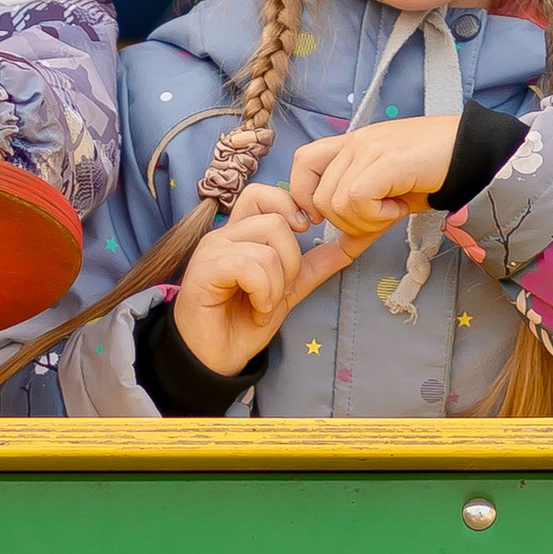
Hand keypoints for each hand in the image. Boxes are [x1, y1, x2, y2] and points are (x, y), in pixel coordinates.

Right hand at [169, 181, 348, 376]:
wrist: (217, 359)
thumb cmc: (243, 323)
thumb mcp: (288, 291)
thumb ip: (313, 266)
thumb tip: (349, 246)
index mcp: (240, 234)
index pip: (262, 195)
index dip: (288, 207)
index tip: (304, 234)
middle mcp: (223, 236)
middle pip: (275, 222)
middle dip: (291, 262)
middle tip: (280, 291)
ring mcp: (211, 252)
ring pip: (266, 248)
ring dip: (276, 286)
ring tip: (264, 306)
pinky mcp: (203, 271)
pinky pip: (249, 267)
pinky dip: (263, 293)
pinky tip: (256, 310)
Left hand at [285, 114, 460, 245]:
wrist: (475, 152)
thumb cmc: (434, 172)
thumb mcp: (390, 195)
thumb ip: (364, 217)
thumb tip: (344, 248)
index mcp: (351, 145)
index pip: (302, 163)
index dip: (304, 196)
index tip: (325, 218)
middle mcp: (355, 142)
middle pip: (318, 197)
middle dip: (346, 223)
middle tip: (381, 218)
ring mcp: (369, 148)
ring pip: (335, 203)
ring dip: (365, 221)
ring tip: (394, 210)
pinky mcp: (386, 160)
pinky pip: (357, 199)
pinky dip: (377, 216)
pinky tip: (400, 208)